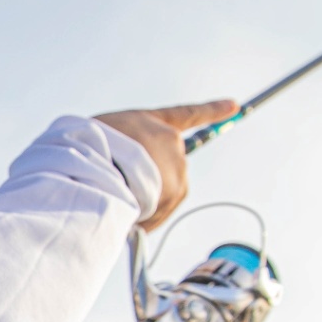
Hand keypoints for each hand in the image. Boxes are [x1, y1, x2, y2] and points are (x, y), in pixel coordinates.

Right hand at [93, 99, 234, 229]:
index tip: (234, 106)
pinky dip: (147, 215)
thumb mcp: (104, 140)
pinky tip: (128, 213)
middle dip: (149, 180)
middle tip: (118, 185)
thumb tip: (135, 186)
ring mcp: (177, 166)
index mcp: (152, 121)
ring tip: (118, 195)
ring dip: (145, 198)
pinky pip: (161, 210)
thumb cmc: (87, 150)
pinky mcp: (176, 190)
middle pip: (165, 166)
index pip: (186, 114)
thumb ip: (124, 152)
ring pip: (163, 190)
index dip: (211, 110)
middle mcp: (171, 141)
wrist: (95, 163)